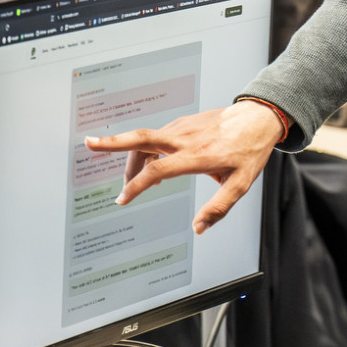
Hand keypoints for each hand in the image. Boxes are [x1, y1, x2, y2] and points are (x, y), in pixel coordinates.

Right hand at [86, 102, 285, 233]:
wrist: (257, 119)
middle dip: (113, 142)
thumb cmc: (250, 151)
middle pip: (141, 138)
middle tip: (89, 144)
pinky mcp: (182, 123)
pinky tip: (151, 165)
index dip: (136, 185)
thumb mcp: (241, 184)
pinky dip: (146, 150)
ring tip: (131, 182)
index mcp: (197, 155)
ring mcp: (182, 127)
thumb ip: (219, 207)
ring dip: (133, 158)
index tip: (122, 199)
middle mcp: (184, 138)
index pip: (157, 169)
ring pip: (146, 140)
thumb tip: (199, 228)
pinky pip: (156, 136)